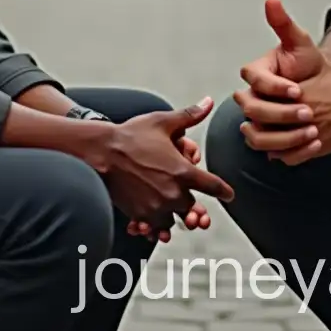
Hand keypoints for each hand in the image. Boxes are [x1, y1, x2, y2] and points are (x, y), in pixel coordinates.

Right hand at [100, 97, 233, 234]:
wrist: (102, 152)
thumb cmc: (133, 134)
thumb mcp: (163, 121)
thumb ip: (190, 115)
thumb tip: (208, 102)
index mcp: (183, 172)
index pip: (213, 187)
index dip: (224, 191)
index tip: (229, 194)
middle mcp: (172, 194)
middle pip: (193, 208)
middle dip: (194, 205)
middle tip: (195, 205)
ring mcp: (155, 207)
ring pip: (174, 220)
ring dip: (174, 215)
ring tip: (170, 207)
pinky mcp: (139, 214)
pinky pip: (154, 228)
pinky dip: (156, 226)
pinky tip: (154, 220)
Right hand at [234, 0, 330, 164]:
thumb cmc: (316, 70)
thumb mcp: (302, 45)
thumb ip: (284, 24)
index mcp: (258, 78)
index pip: (252, 83)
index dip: (273, 88)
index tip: (297, 89)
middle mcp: (255, 103)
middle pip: (252, 113)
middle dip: (281, 114)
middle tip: (309, 112)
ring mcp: (264, 127)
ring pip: (258, 140)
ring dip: (287, 138)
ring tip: (313, 130)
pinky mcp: (278, 146)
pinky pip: (277, 156)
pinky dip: (298, 152)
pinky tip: (316, 142)